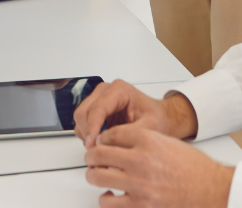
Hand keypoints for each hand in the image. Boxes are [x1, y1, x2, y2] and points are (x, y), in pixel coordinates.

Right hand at [74, 80, 197, 147]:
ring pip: (81, 116)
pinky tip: (101, 142)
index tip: (92, 145)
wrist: (160, 117)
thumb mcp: (149, 128)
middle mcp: (106, 90)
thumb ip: (128, 134)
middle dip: (88, 133)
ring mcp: (99, 98)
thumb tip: (106, 143)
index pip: (98, 108)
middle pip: (84, 111)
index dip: (93, 128)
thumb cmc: (156, 119)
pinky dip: (88, 134)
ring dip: (87, 134)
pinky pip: (83, 122)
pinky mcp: (96, 107)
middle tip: (97, 151)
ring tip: (102, 147)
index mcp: (120, 90)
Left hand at [85, 125, 233, 207]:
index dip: (102, 137)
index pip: (112, 133)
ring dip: (93, 175)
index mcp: (148, 139)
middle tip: (91, 157)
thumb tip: (118, 143)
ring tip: (95, 175)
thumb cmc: (193, 167)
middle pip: (100, 153)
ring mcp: (139, 185)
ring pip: (98, 177)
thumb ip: (143, 140)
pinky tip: (109, 194)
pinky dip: (105, 198)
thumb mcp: (167, 141)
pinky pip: (109, 202)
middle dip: (92, 155)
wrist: (211, 189)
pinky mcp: (140, 206)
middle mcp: (141, 160)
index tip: (100, 141)